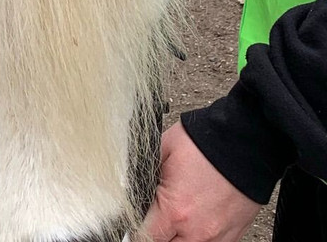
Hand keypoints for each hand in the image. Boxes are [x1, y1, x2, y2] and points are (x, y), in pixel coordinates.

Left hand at [140, 122, 261, 241]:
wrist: (246, 141)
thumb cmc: (206, 143)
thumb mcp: (161, 150)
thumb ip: (142, 173)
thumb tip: (128, 184)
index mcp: (174, 211)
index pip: (145, 237)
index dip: (136, 230)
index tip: (136, 222)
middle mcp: (198, 230)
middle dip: (158, 236)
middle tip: (156, 220)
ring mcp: (219, 236)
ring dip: (179, 238)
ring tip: (175, 222)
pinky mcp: (235, 233)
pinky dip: (199, 238)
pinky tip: (194, 224)